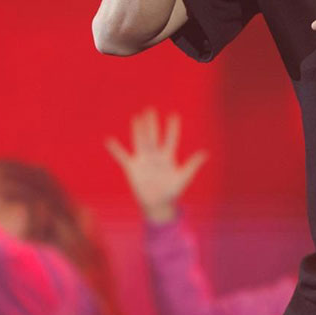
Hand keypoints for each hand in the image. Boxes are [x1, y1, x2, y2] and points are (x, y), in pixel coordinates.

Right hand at [104, 108, 207, 224]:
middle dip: (152, 124)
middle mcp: (155, 156)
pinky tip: (109, 140)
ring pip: (140, 142)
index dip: (172, 128)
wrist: (158, 205)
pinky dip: (115, 149)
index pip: (171, 139)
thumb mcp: (184, 177)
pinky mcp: (132, 168)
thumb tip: (206, 153)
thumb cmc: (173, 192)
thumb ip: (193, 164)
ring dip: (138, 130)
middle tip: (150, 109)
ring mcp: (143, 161)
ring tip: (137, 117)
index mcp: (168, 157)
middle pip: (153, 136)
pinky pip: (122, 157)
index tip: (174, 115)